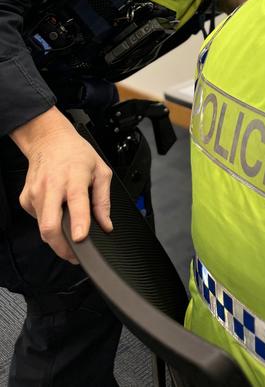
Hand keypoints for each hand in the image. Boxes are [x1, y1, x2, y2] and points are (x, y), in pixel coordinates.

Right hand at [10, 107, 112, 262]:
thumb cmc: (77, 154)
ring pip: (42, 228)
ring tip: (69, 233)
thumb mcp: (100, 170)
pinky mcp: (26, 199)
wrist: (49, 140)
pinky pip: (37, 220)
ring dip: (56, 237)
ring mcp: (35, 193)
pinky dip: (48, 222)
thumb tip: (106, 225)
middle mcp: (52, 185)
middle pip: (50, 224)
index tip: (80, 237)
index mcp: (73, 176)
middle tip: (75, 255)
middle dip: (61, 246)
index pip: (75, 202)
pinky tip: (56, 211)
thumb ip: (104, 200)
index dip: (78, 222)